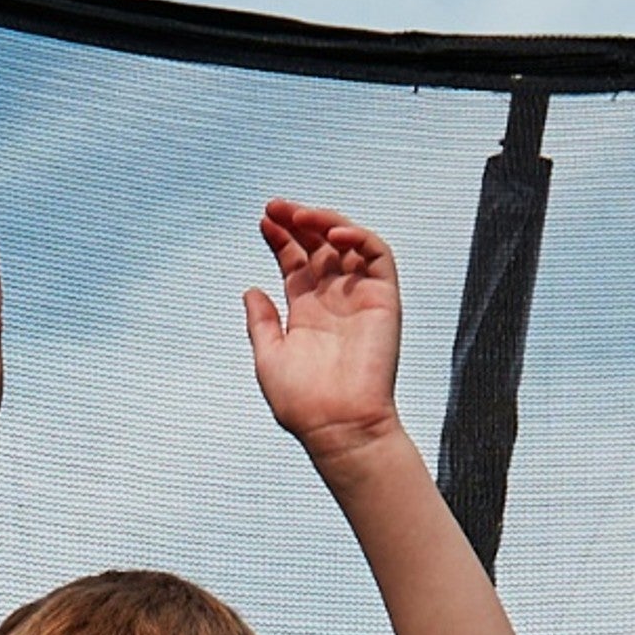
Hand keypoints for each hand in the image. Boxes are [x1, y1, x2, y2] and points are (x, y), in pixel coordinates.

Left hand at [242, 200, 402, 462]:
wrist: (338, 427)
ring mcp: (359, 297)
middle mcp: (333, 300)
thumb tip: (250, 290)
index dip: (280, 237)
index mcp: (305, 312)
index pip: (295, 261)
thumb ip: (261, 322)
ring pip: (347, 243)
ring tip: (300, 215)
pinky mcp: (383, 299)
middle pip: (318, 245)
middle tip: (275, 207)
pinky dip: (359, 236)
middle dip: (297, 221)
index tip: (263, 220)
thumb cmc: (303, 404)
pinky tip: (333, 234)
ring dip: (325, 222)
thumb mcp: (269, 357)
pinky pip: (377, 255)